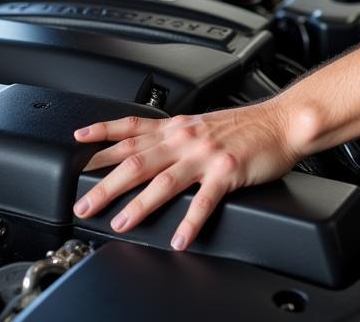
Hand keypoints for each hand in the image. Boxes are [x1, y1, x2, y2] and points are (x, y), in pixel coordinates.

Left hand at [72, 102, 298, 249]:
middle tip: (84, 204)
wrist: (282, 121)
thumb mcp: (202, 123)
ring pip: (164, 181)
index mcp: (178, 127)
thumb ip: (174, 136)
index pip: (132, 128)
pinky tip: (179, 238)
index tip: (77, 143)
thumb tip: (145, 149)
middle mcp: (186, 138)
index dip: (103, 134)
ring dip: (139, 204)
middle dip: (106, 183)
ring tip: (121, 223)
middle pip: (137, 160)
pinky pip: (204, 200)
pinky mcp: (227, 172)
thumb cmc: (244, 126)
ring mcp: (206, 155)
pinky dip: (190, 221)